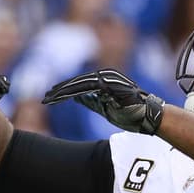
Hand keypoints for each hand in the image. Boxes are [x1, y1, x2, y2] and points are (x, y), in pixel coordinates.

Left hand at [42, 68, 164, 135]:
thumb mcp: (105, 107)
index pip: (81, 84)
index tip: (52, 97)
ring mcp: (106, 79)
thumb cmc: (131, 113)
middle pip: (77, 83)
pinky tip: (59, 99)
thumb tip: (76, 97)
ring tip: (48, 99)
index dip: (65, 91)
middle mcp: (105, 76)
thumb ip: (91, 101)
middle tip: (44, 98)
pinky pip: (84, 89)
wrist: (149, 116)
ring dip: (61, 92)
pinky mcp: (107, 85)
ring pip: (78, 85)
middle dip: (59, 91)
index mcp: (105, 80)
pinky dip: (70, 94)